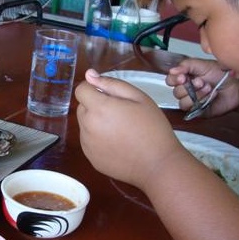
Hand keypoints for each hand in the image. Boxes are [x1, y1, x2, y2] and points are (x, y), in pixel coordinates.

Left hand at [74, 69, 182, 189]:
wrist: (158, 165)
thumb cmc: (152, 127)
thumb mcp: (138, 97)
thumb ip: (111, 84)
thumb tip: (89, 75)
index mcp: (98, 108)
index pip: (80, 90)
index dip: (93, 88)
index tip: (108, 95)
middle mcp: (87, 126)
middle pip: (82, 108)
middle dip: (96, 106)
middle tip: (121, 113)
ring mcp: (87, 145)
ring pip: (85, 125)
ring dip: (97, 123)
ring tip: (121, 130)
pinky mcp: (91, 158)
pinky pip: (89, 142)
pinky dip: (98, 139)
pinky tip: (118, 143)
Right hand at [167, 59, 238, 116]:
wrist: (237, 87)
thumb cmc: (222, 76)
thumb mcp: (204, 65)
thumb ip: (187, 65)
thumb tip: (172, 70)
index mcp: (185, 78)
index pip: (170, 80)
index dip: (174, 79)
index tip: (183, 76)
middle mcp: (186, 90)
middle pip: (176, 92)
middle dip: (190, 86)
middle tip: (202, 81)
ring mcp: (191, 101)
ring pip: (182, 102)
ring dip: (197, 94)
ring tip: (208, 88)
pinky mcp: (197, 110)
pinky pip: (191, 109)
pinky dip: (201, 101)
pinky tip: (211, 96)